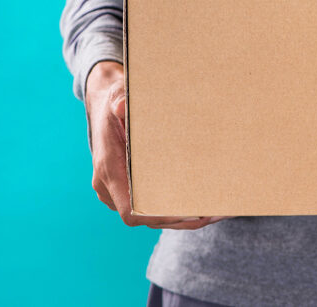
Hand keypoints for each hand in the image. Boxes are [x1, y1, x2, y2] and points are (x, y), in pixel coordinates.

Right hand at [85, 61, 229, 228]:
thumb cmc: (114, 100)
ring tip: (214, 212)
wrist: (102, 102)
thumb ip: (120, 103)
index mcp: (108, 168)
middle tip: (211, 214)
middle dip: (179, 219)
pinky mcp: (124, 188)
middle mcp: (108, 185)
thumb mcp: (117, 97)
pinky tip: (200, 206)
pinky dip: (173, 210)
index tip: (187, 213)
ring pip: (149, 215)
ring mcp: (114, 190)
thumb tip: (121, 107)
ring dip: (180, 217)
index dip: (158, 216)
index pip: (130, 209)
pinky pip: (148, 206)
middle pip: (145, 217)